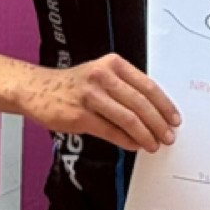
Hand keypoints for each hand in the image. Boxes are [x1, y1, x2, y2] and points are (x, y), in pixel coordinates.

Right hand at [20, 54, 181, 153]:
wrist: (35, 89)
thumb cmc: (73, 85)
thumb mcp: (101, 74)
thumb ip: (125, 87)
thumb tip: (154, 111)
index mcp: (113, 64)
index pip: (148, 86)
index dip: (165, 105)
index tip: (174, 119)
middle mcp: (102, 76)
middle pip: (141, 103)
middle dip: (159, 123)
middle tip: (168, 136)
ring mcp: (90, 96)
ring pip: (128, 119)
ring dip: (145, 135)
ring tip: (154, 144)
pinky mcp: (79, 115)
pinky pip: (110, 131)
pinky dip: (126, 140)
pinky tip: (134, 145)